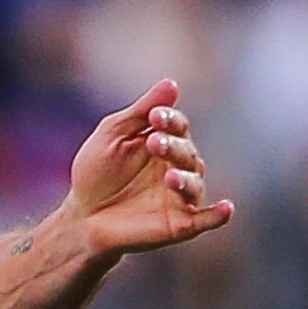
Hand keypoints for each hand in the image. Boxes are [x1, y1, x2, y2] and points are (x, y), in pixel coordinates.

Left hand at [62, 81, 232, 255]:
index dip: (170, 119)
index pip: (178, 126)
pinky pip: (206, 220)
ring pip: (195, 184)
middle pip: (188, 153)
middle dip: (173, 147)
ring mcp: (180, 197)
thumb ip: (140, 112)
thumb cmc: (97, 173)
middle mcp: (178, 168)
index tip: (155, 116)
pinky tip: (226, 208)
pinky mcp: (179, 225)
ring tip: (170, 177)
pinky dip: (218, 215)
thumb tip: (171, 83)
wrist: (81, 218)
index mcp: (165, 143)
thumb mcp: (112, 135)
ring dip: (186, 179)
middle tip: (153, 142)